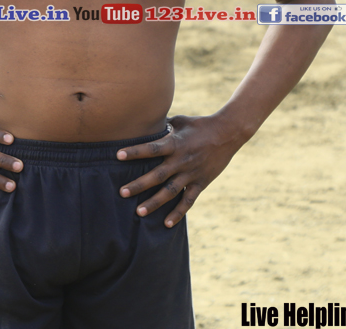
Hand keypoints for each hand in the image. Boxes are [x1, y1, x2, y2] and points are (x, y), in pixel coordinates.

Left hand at [116, 114, 244, 227]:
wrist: (228, 133)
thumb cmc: (200, 124)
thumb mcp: (180, 121)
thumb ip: (163, 126)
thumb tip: (145, 124)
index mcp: (175, 143)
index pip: (152, 148)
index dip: (135, 152)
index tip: (118, 155)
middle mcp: (181, 160)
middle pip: (157, 175)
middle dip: (139, 184)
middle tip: (122, 192)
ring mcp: (191, 173)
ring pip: (170, 192)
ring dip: (154, 202)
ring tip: (138, 212)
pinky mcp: (201, 183)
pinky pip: (188, 201)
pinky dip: (178, 213)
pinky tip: (166, 224)